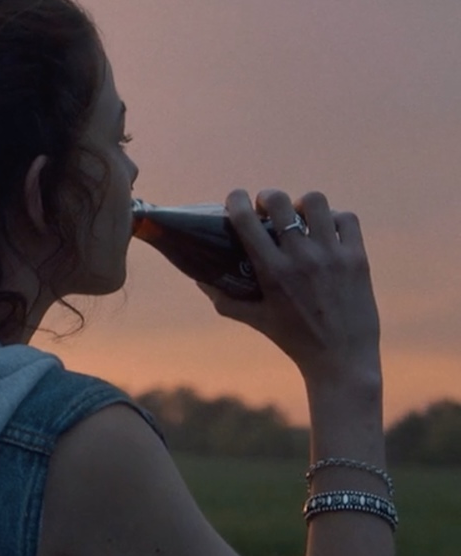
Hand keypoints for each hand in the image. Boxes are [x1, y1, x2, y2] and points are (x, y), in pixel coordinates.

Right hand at [197, 189, 381, 384]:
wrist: (341, 358)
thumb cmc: (292, 339)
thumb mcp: (254, 319)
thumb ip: (223, 298)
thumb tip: (199, 279)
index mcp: (272, 271)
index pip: (246, 220)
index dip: (236, 200)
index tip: (235, 199)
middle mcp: (301, 259)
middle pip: (281, 201)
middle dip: (268, 197)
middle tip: (267, 208)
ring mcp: (332, 256)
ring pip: (316, 202)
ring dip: (302, 204)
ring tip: (299, 217)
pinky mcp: (357, 258)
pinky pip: (346, 218)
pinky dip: (334, 219)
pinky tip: (326, 231)